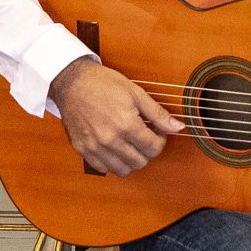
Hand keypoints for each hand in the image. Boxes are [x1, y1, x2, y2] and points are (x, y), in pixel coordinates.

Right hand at [49, 54, 180, 177]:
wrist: (72, 81)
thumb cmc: (103, 83)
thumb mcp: (136, 93)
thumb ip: (158, 113)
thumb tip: (178, 126)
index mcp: (126, 125)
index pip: (154, 148)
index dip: (160, 140)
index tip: (156, 131)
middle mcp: (110, 140)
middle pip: (140, 162)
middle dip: (147, 151)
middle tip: (144, 136)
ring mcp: (95, 147)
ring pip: (123, 169)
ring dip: (131, 159)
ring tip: (130, 143)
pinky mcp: (82, 149)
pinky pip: (103, 168)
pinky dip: (112, 162)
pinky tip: (115, 147)